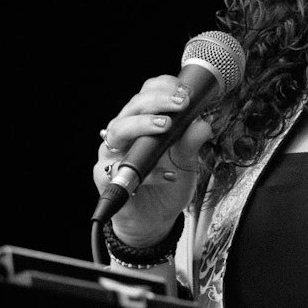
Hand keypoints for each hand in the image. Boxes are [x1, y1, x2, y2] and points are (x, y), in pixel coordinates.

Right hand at [93, 74, 213, 245]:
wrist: (154, 220)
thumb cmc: (166, 184)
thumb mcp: (186, 162)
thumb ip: (191, 142)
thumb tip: (202, 124)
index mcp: (142, 122)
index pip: (146, 95)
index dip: (163, 87)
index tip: (184, 90)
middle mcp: (124, 133)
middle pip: (132, 106)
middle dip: (157, 101)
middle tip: (180, 103)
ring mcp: (112, 154)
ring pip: (119, 130)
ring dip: (144, 124)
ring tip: (166, 126)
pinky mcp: (105, 177)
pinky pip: (120, 168)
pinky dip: (146, 171)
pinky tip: (167, 174)